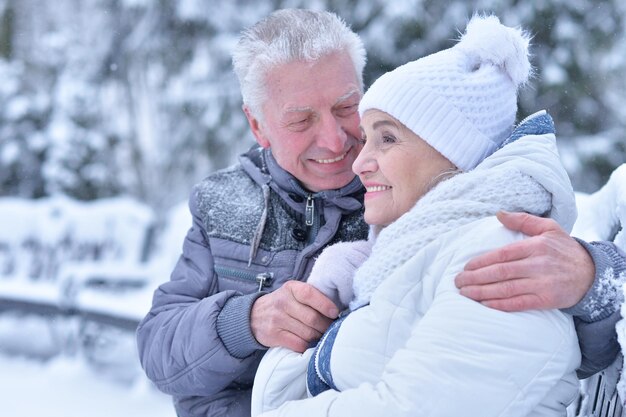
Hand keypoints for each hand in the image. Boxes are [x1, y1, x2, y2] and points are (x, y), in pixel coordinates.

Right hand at [250, 280, 338, 352]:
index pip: (310, 294)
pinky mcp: (274, 335)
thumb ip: (310, 296)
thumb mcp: (292, 293)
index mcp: (290, 289)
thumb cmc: (281, 304)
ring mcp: (277, 320)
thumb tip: (335, 311)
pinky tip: (308, 342)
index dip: (325, 305)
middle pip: (312, 318)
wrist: (253, 316)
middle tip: (330, 328)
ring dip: (318, 337)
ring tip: (320, 335)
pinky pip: (299, 344)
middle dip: (325, 326)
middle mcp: (283, 302)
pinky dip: (307, 345)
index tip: (335, 313)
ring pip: (308, 333)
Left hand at [455, 211, 594, 311]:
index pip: (502, 254)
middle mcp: (538, 265)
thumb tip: (499, 214)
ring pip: (506, 289)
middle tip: (457, 281)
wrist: (592, 274)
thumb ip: (523, 220)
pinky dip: (500, 305)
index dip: (481, 261)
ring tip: (465, 293)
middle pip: (500, 272)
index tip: (466, 267)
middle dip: (475, 278)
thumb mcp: (548, 228)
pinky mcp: (546, 300)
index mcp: (535, 246)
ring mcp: (542, 284)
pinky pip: (518, 303)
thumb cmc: (565, 249)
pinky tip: (484, 304)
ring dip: (482, 292)